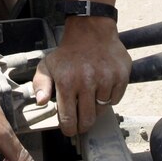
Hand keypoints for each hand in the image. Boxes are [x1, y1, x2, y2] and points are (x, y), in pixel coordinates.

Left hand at [33, 17, 131, 135]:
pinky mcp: (121, 76)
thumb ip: (40, 84)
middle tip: (81, 121)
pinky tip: (102, 86)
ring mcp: (106, 79)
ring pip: (102, 110)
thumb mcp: (47, 65)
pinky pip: (115, 99)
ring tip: (90, 96)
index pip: (68, 119)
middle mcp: (87, 81)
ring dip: (96, 108)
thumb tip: (41, 102)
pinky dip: (109, 97)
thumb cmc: (68, 53)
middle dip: (83, 124)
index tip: (69, 130)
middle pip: (87, 120)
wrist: (91, 30)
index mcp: (66, 81)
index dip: (69, 129)